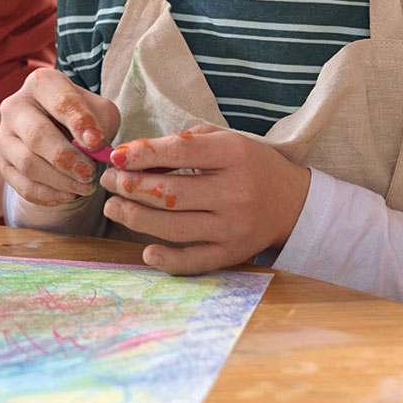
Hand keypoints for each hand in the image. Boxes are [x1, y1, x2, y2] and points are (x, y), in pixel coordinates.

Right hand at [0, 67, 120, 206]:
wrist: (60, 131)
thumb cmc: (83, 117)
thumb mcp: (100, 112)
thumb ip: (101, 125)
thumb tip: (94, 149)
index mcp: (42, 83)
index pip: (60, 101)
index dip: (80, 122)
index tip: (97, 142)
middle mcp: (15, 106)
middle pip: (37, 135)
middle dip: (66, 158)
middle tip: (90, 173)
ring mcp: (4, 136)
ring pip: (28, 164)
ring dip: (61, 180)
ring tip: (86, 186)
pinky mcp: (4, 164)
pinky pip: (23, 186)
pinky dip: (49, 195)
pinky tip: (70, 195)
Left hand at [97, 122, 310, 274]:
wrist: (293, 202)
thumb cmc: (249, 165)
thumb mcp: (224, 141)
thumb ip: (183, 142)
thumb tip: (133, 155)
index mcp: (233, 155)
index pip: (181, 151)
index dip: (143, 153)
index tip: (115, 155)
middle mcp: (235, 192)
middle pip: (172, 192)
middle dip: (131, 186)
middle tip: (109, 181)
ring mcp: (234, 228)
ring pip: (175, 226)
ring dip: (136, 218)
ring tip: (114, 207)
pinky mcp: (233, 254)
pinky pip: (196, 261)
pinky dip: (169, 261)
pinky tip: (147, 252)